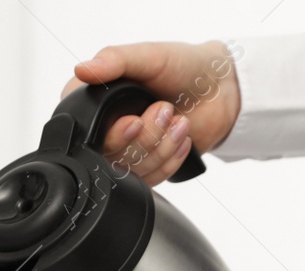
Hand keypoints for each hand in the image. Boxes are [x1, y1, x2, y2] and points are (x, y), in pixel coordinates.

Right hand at [61, 40, 240, 186]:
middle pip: (108, 157)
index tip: (135, 120)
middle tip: (166, 110)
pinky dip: (170, 160)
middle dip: (145, 137)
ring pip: (129, 172)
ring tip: (178, 121)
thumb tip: (83, 70)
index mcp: (95, 101)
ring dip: (161, 146)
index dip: (111, 133)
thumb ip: (115, 60)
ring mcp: (125, 151)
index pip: (84, 132)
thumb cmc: (185, 67)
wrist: (221, 90)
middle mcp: (105, 129)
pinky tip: (180, 138)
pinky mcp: (145, 168)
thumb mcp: (149, 56)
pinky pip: (148, 180)